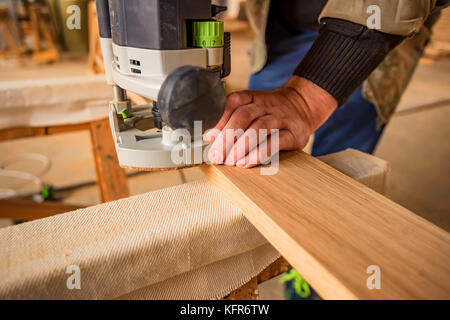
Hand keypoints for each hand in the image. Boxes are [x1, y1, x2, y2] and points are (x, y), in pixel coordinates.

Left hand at [203, 76, 336, 167]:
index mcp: (253, 98)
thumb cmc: (270, 112)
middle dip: (227, 138)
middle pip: (244, 116)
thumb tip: (210, 137)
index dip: (220, 119)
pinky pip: (276, 142)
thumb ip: (231, 120)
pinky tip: (247, 163)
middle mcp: (266, 105)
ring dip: (242, 147)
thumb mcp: (252, 109)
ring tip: (230, 161)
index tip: (209, 136)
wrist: (303, 107)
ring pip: (259, 128)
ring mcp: (281, 118)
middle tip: (217, 156)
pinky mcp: (293, 134)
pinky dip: (260, 153)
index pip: (234, 102)